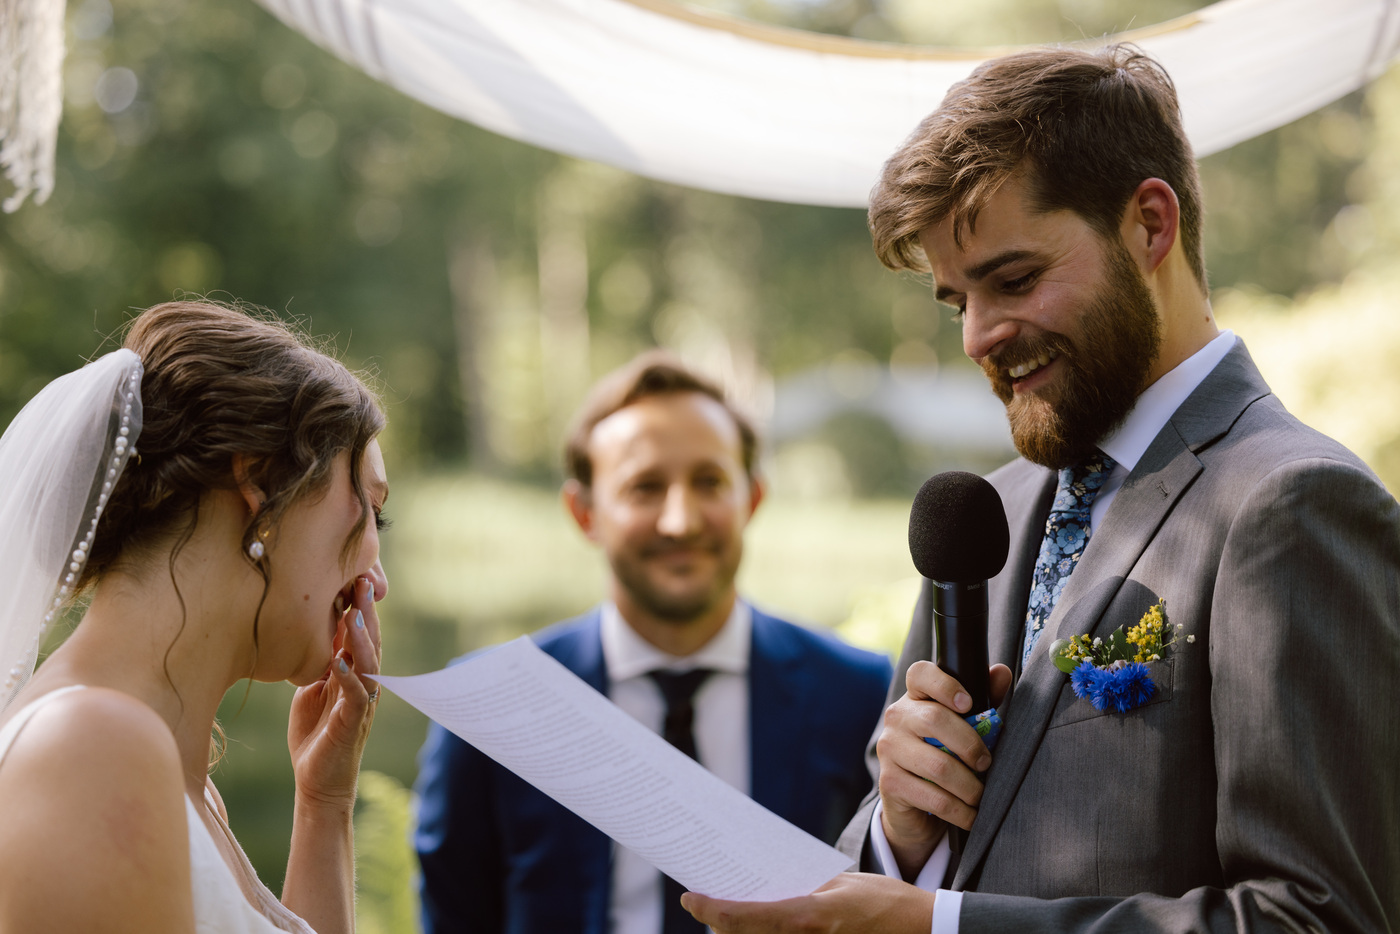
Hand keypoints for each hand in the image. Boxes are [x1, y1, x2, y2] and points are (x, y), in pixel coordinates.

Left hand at [287, 573, 382, 810]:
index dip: (358, 604)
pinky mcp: (353, 723)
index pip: (361, 632)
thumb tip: (313, 632)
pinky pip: (356, 696)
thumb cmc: (315, 734)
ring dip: (362, 638)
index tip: (352, 574)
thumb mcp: (313, 689)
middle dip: (366, 609)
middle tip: (362, 579)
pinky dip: (348, 677)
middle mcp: (364, 683)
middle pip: (371, 639)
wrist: (317, 781)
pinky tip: (339, 660)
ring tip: (354, 612)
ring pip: (369, 663)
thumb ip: (320, 662)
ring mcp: (362, 703)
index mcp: (354, 672)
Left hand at [681, 873, 934, 932]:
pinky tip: (760, 922)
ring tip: (727, 913)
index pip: (742, 916)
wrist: (922, 931)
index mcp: (806, 917)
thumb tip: (769, 884)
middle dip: (718, 922)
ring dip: (740, 931)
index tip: (690, 896)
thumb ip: (803, 888)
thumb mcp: (840, 883)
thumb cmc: (884, 902)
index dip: (710, 908)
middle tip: (703, 900)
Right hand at [874, 661, 1011, 875]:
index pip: (920, 674)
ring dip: (970, 786)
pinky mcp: (889, 783)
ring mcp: (889, 750)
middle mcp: (896, 718)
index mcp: (915, 698)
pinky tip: (971, 815)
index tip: (968, 704)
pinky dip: (960, 811)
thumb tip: (1002, 672)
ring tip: (981, 795)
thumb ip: (983, 699)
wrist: (914, 804)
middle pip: (934, 720)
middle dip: (970, 745)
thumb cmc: (944, 755)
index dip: (945, 684)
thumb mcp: (964, 727)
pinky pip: (934, 797)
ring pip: (938, 766)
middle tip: (986, 763)